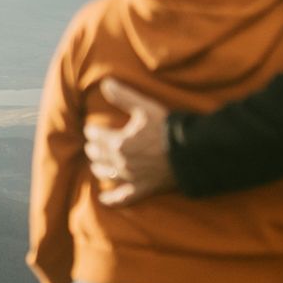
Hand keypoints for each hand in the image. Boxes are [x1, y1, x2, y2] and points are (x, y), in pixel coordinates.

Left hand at [84, 78, 177, 206]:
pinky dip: (111, 200)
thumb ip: (123, 96)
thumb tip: (105, 82)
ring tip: (96, 163)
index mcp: (117, 143)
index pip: (95, 136)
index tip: (92, 128)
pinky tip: (103, 200)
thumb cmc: (167, 127)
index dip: (92, 131)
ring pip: (106, 174)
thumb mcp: (145, 107)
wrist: (190, 151)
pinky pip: (123, 198)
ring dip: (98, 167)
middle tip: (94, 143)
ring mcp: (130, 178)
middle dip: (93, 148)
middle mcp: (120, 162)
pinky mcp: (142, 189)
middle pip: (97, 156)